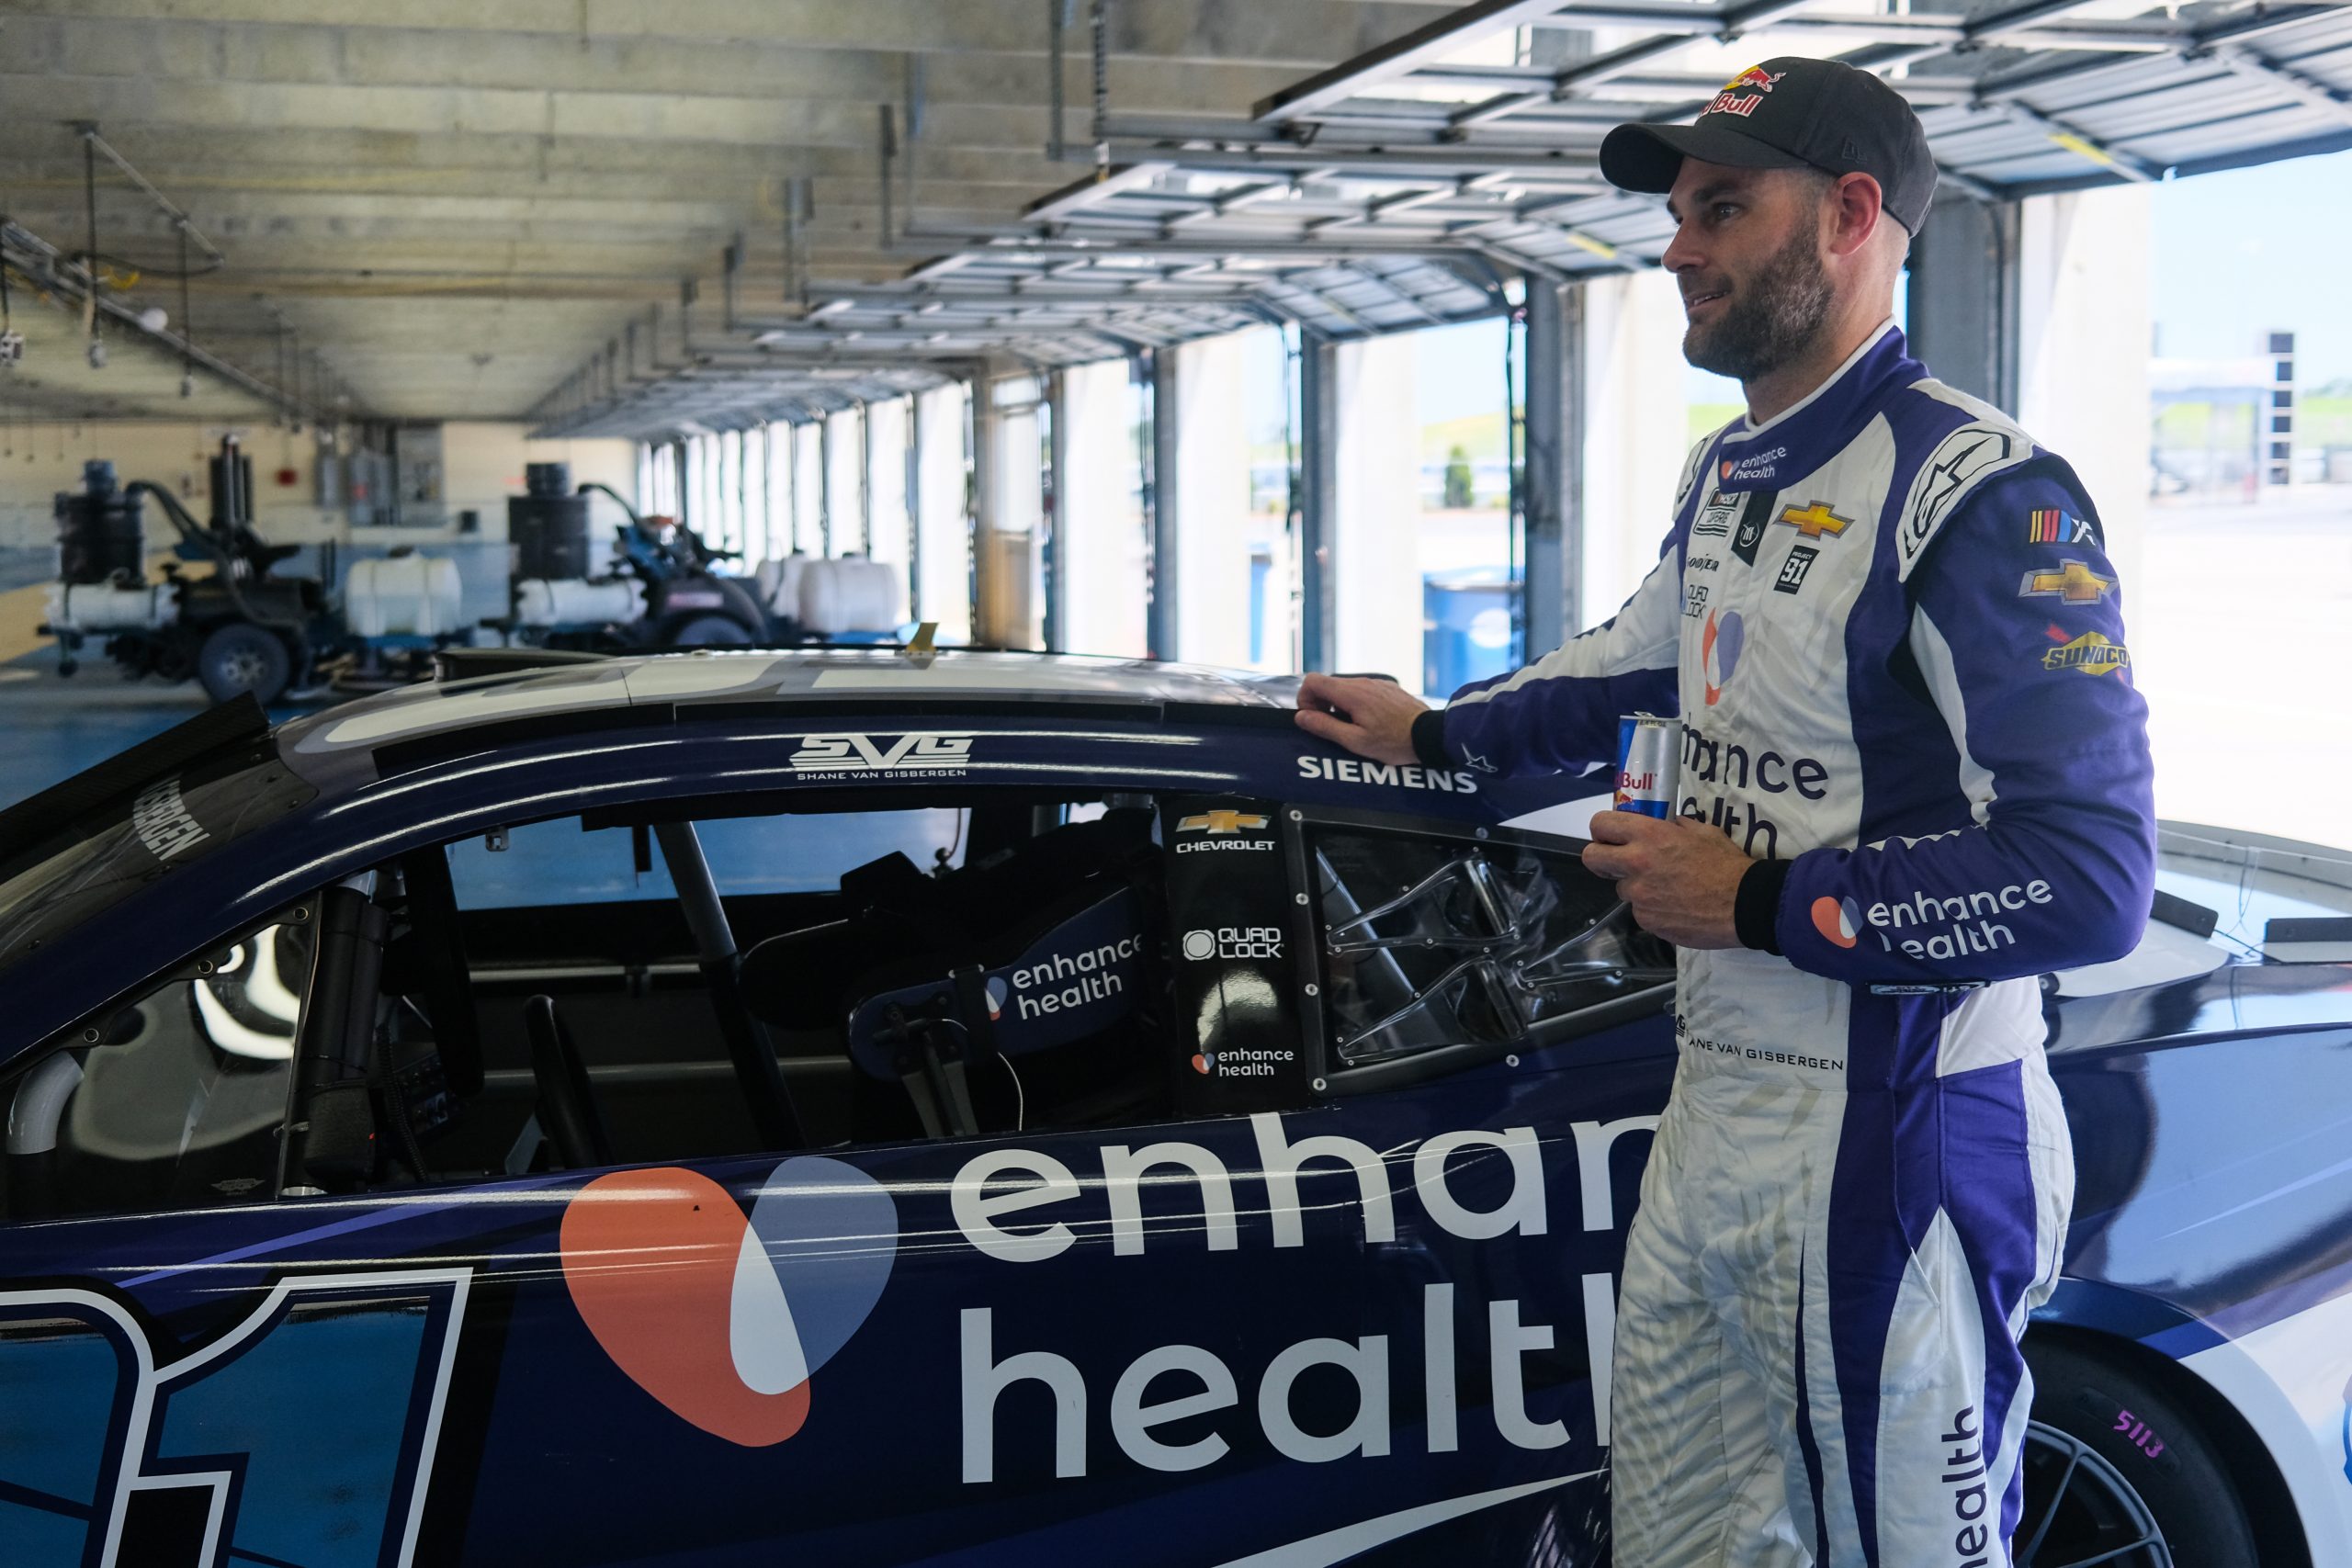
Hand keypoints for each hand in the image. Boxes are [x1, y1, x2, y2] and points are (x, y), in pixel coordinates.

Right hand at [1294, 673, 1427, 766]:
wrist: (1430, 735)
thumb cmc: (1394, 741)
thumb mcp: (1356, 741)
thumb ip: (1325, 726)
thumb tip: (1301, 716)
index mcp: (1351, 693)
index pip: (1312, 681)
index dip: (1305, 699)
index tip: (1313, 718)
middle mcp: (1362, 682)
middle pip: (1327, 684)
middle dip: (1321, 704)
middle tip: (1331, 727)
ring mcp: (1376, 683)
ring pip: (1345, 688)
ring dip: (1339, 705)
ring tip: (1352, 728)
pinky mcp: (1387, 688)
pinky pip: (1362, 691)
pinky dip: (1356, 704)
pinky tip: (1369, 722)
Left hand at [1580, 810, 1752, 948]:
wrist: (1745, 904)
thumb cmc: (1726, 864)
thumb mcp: (1703, 831)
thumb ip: (1676, 826)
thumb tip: (1666, 824)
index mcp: (1648, 835)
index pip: (1601, 824)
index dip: (1602, 830)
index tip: (1609, 836)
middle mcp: (1635, 863)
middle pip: (1592, 858)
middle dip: (1601, 858)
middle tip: (1619, 862)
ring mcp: (1638, 895)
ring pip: (1621, 888)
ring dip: (1637, 887)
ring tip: (1668, 889)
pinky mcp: (1646, 920)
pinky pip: (1640, 911)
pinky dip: (1653, 908)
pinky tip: (1677, 907)